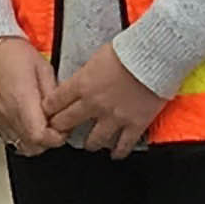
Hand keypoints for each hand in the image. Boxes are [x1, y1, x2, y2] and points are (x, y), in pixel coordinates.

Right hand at [0, 37, 65, 155]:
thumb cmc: (13, 54)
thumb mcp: (43, 69)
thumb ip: (53, 95)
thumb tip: (62, 112)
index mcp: (22, 101)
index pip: (40, 136)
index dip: (57, 137)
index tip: (64, 127)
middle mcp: (8, 114)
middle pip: (32, 147)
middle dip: (49, 142)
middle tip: (57, 126)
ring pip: (21, 146)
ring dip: (36, 142)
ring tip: (43, 125)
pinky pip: (10, 139)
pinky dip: (23, 138)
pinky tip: (30, 124)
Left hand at [45, 43, 169, 158]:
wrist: (155, 54)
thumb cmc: (130, 49)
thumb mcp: (98, 57)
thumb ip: (87, 75)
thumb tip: (83, 82)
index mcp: (82, 84)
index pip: (54, 103)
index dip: (49, 109)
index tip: (48, 113)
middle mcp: (94, 104)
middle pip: (66, 123)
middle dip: (60, 128)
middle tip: (61, 131)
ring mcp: (114, 117)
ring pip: (93, 141)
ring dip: (89, 143)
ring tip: (90, 143)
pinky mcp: (134, 124)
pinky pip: (123, 145)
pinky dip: (118, 152)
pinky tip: (115, 154)